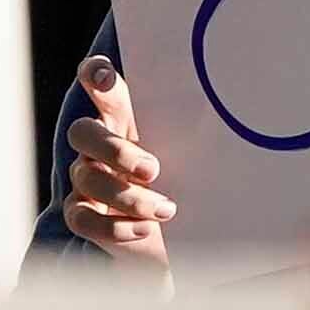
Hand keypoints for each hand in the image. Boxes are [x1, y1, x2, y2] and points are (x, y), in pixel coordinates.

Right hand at [60, 55, 174, 267]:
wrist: (177, 234)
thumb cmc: (186, 179)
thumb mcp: (192, 151)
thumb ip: (194, 129)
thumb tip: (227, 109)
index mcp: (123, 118)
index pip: (101, 87)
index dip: (95, 76)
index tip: (103, 75)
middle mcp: (98, 144)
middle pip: (83, 132)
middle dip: (115, 150)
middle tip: (153, 169)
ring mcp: (86, 179)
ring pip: (88, 178)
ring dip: (128, 196)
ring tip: (167, 209)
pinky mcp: (82, 214)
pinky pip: (82, 218)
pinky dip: (115, 226)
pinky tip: (145, 228)